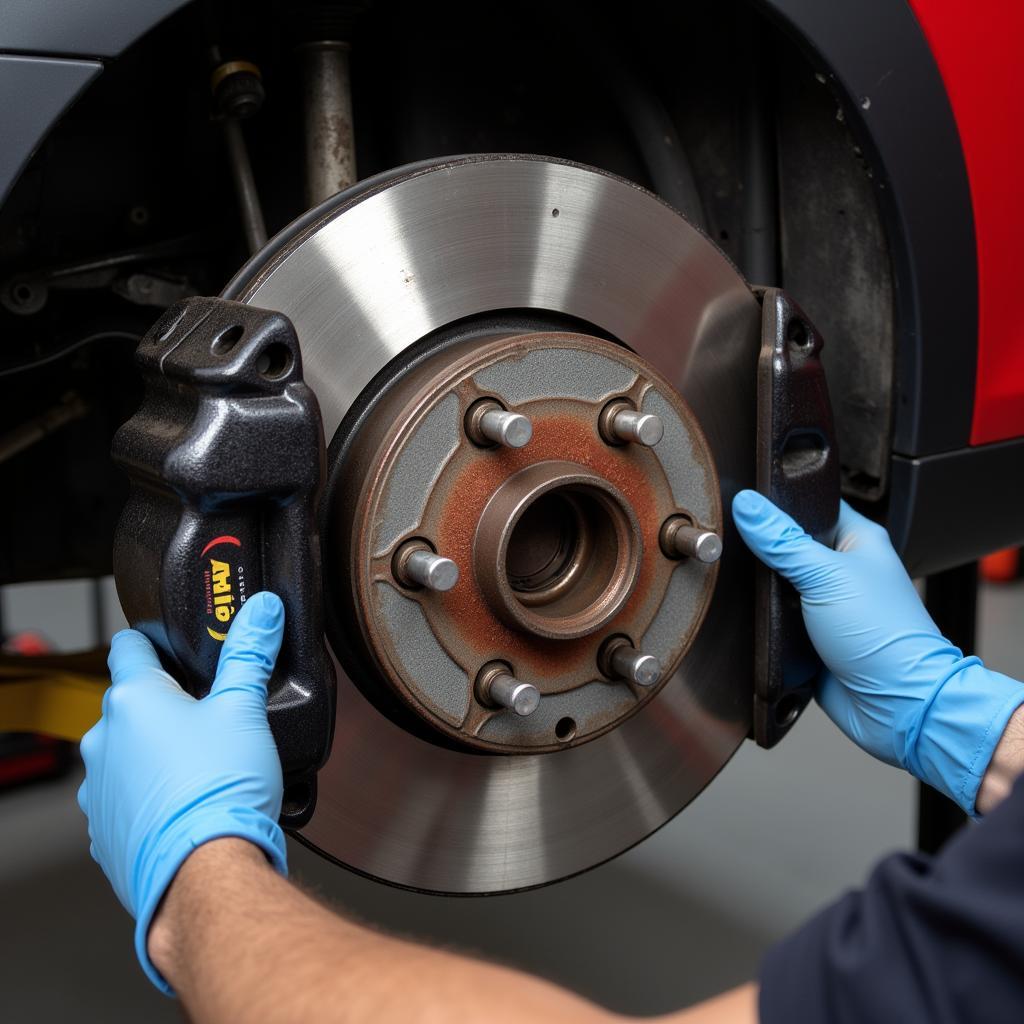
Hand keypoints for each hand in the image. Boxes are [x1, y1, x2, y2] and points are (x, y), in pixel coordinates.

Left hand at [78, 591, 288, 991]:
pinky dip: (153, 795)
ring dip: (157, 752)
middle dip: (168, 705)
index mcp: (133, 700)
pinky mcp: (106, 830)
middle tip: (211, 712)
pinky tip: (190, 802)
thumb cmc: (221, 789)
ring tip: (206, 765)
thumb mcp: (247, 708)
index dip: (154, 640)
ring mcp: (99, 789)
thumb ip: (251, 653)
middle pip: (133, 704)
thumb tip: (263, 611)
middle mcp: (104, 741)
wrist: (205, 872)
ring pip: (128, 753)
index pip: (130, 646)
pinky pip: (128, 799)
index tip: (172, 644)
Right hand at [732, 490, 1023, 814]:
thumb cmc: (885, 636)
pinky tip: (752, 619)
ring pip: (777, 585)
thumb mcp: (825, 575)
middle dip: (762, 550)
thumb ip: (781, 540)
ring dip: (761, 590)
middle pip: (787, 545)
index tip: (744, 503)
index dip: (777, 503)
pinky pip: (775, 621)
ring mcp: (825, 604)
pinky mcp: (810, 637)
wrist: (895, 705)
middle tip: (738, 546)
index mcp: (857, 540)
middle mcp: (842, 570)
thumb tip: (748, 506)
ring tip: (746, 585)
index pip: (810, 505)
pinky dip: (763, 622)